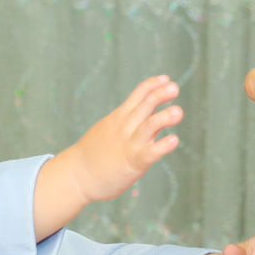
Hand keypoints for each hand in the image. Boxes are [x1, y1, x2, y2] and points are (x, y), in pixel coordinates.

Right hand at [71, 75, 182, 203]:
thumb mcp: (109, 128)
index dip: (152, 85)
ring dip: (164, 117)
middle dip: (160, 95)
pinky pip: (150, 152)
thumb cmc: (94, 153)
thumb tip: (149, 111)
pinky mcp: (133, 162)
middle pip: (145, 105)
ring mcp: (129, 144)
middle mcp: (125, 127)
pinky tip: (174, 140)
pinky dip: (163, 146)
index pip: (138, 95)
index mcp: (119, 117)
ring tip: (178, 111)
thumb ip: (129, 120)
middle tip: (175, 88)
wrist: (76, 176)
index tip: (166, 78)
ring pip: (149, 126)